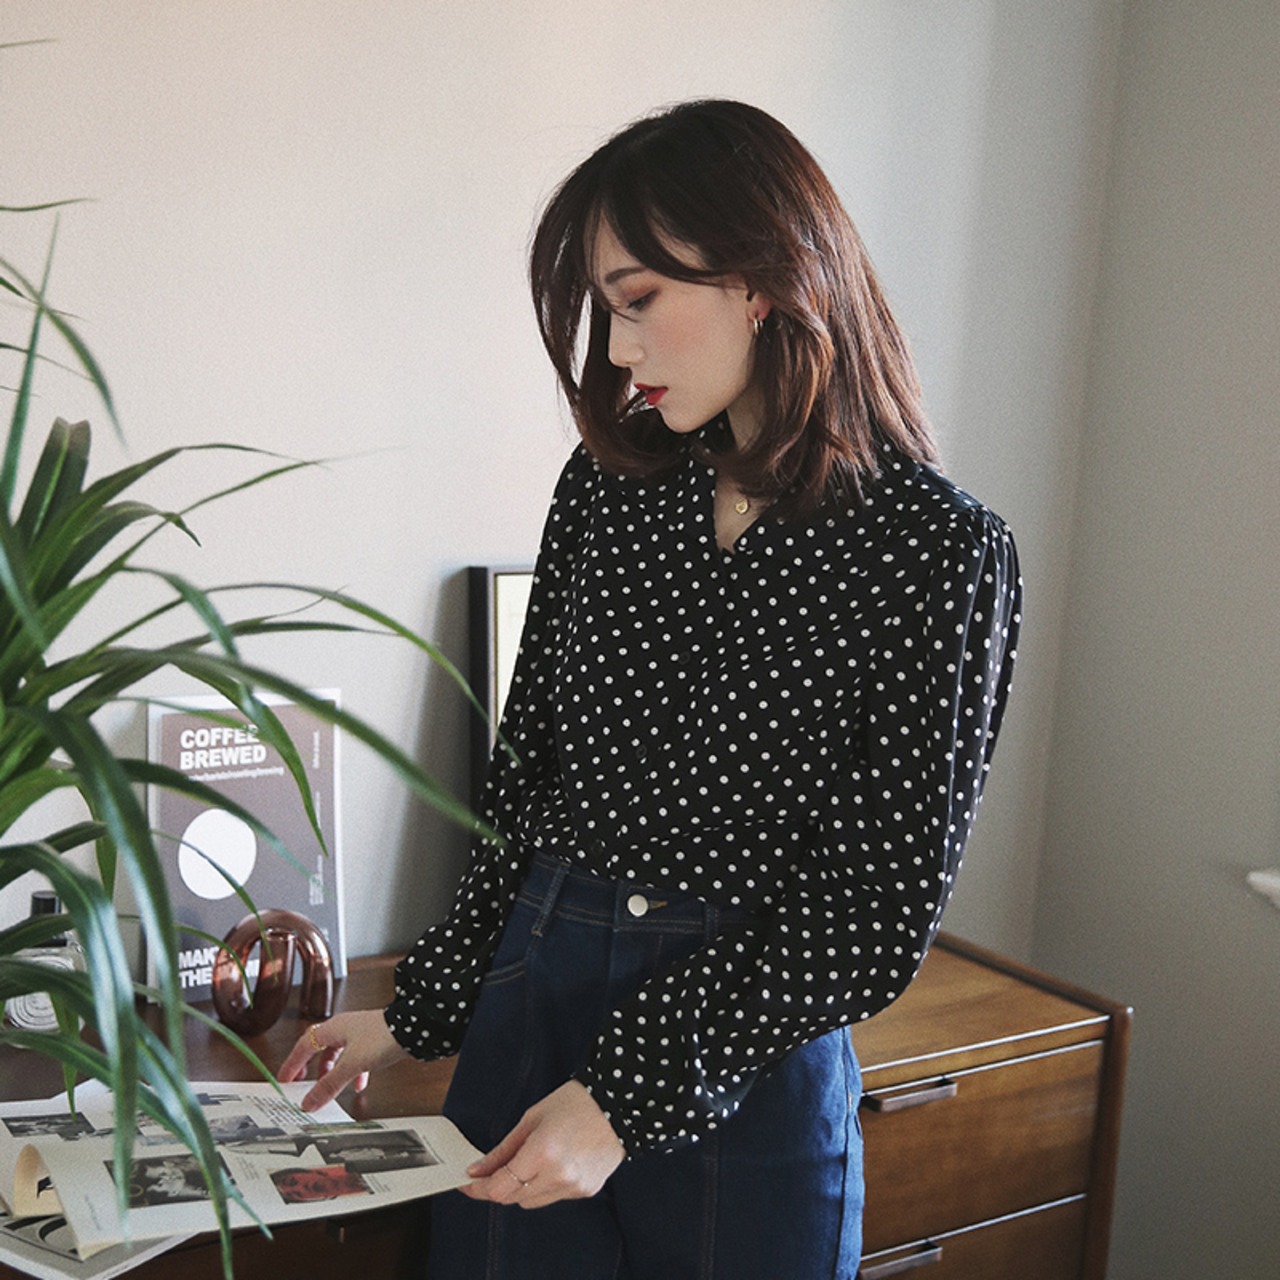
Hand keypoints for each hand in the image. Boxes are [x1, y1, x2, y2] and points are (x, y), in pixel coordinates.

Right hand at [277, 1009, 406, 1110]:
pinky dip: (353, 1072)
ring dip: (332, 1073)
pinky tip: (359, 1085)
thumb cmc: (383, 1036)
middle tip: (301, 1086)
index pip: (304, 1046)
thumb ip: (329, 1085)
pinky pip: (355, 1058)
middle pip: (319, 1049)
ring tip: (330, 1089)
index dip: (291, 1064)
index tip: (283, 1080)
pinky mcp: (373, 1040)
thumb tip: (309, 1102)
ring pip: (337, 1054)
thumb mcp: (352, 1065)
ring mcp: (359, 1033)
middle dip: (310, 1069)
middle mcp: (344, 1027)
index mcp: (333, 1028)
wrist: (414, 1028)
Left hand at [461, 1081, 624, 1208]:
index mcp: (542, 1152)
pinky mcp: (586, 1191)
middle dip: (499, 1184)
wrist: (619, 1104)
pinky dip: (545, 1185)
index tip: (467, 1183)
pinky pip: (553, 1197)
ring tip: (532, 1158)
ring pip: (531, 1201)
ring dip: (522, 1187)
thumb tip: (478, 1170)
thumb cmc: (576, 1102)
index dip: (479, 1188)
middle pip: (512, 1198)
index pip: (499, 1187)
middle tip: (495, 1167)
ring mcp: (574, 1187)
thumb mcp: (532, 1118)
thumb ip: (503, 1149)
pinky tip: (554, 1162)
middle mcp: (558, 1175)